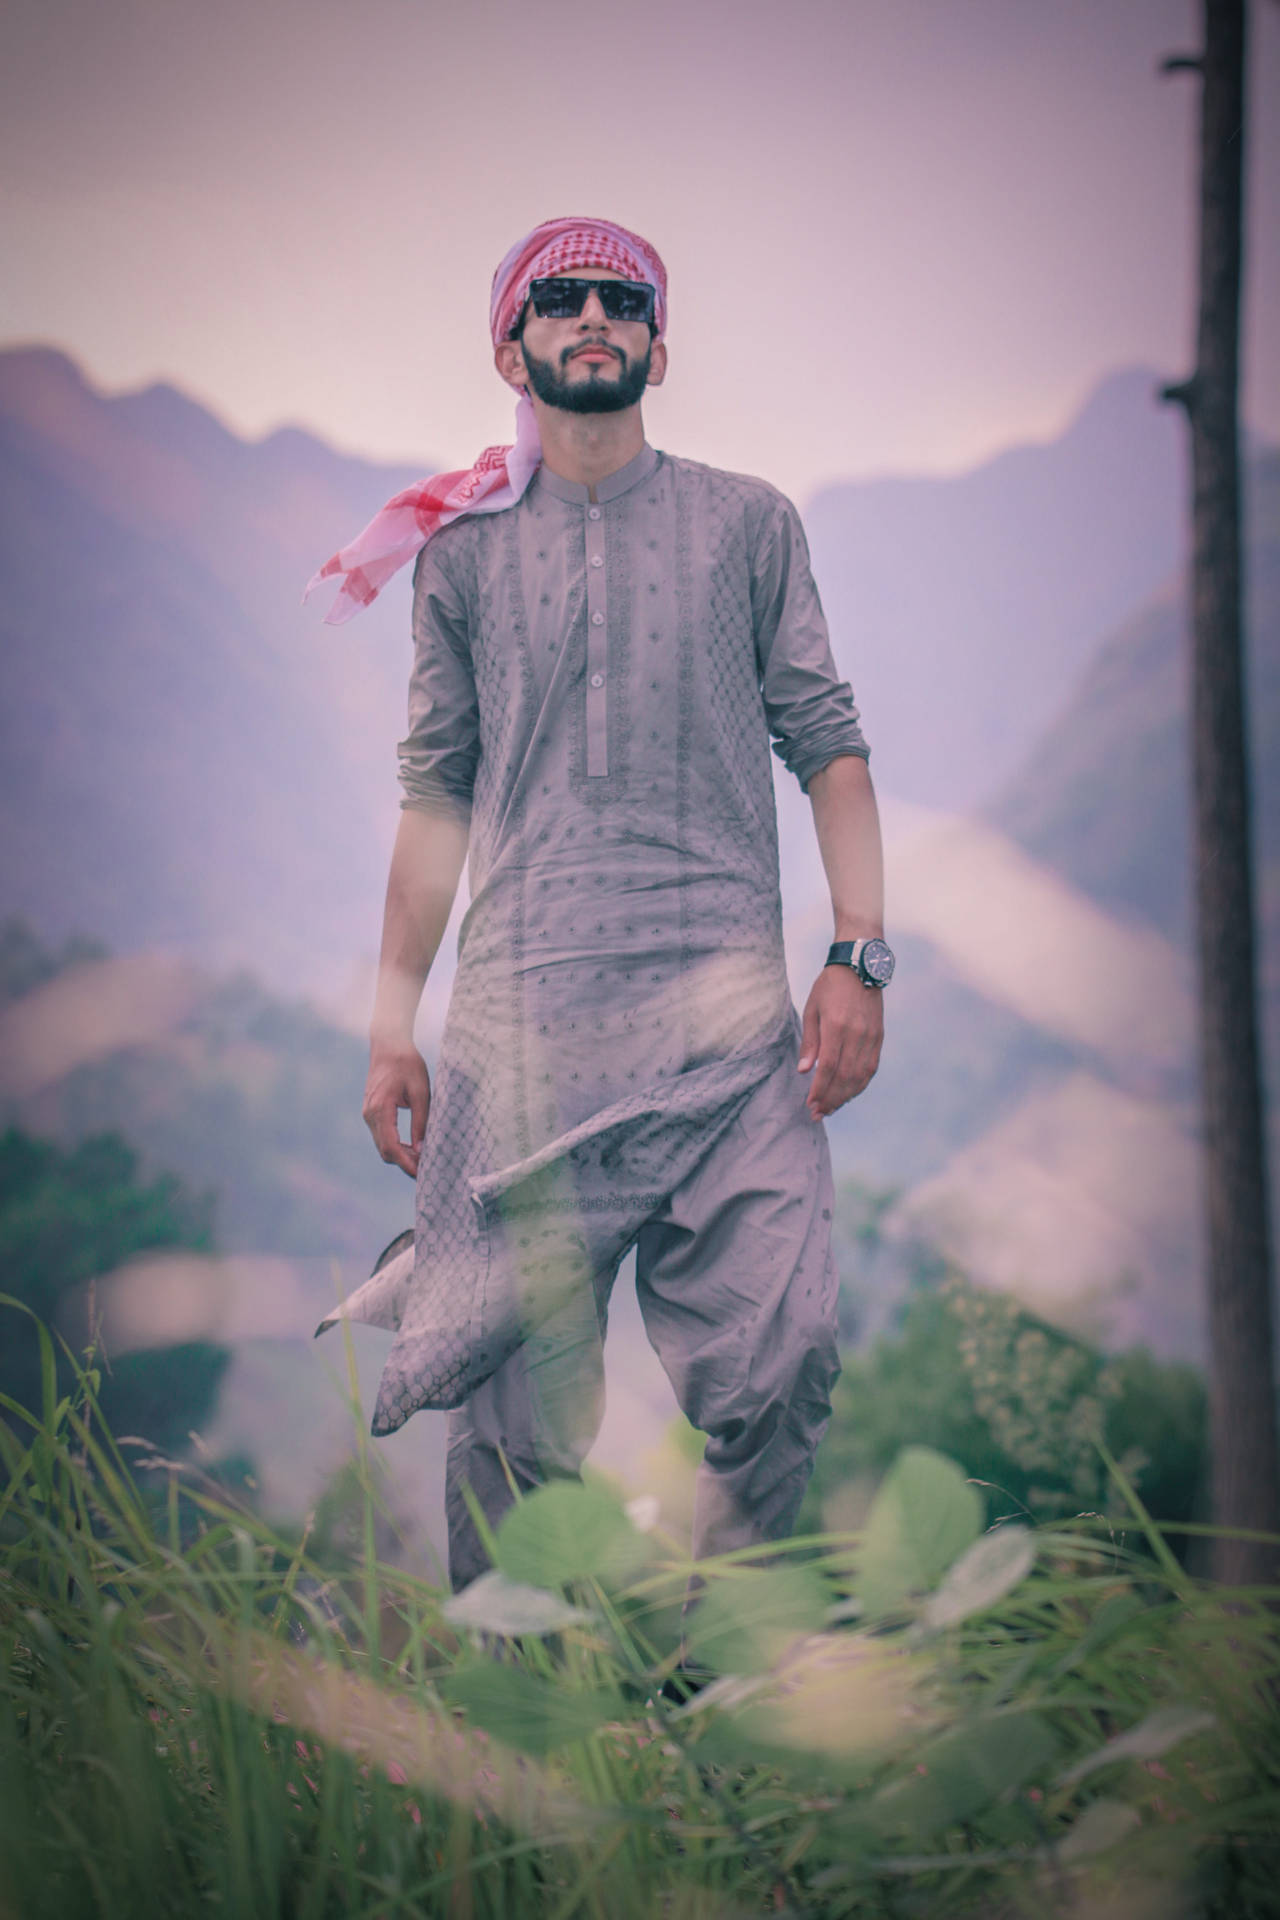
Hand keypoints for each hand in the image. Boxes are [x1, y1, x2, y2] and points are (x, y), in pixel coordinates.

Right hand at [363, 1042, 430, 1176]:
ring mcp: (368, 1114)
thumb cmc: (407, 1064)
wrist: (389, 1045)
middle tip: (428, 1170)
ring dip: (401, 1156)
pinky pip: (382, 1136)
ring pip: (383, 1145)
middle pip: (385, 1151)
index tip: (422, 1174)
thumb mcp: (420, 1092)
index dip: (407, 1164)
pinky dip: (396, 1145)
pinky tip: (413, 1147)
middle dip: (405, 1163)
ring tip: (423, 1160)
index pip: (391, 1147)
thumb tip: (422, 1149)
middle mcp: (370, 1115)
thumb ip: (421, 1121)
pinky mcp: (372, 1112)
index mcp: (380, 1110)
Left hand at [797, 967, 883, 1118]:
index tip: (810, 1104)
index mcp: (837, 1025)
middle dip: (831, 1099)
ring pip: (860, 1076)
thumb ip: (810, 1042)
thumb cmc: (829, 987)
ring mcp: (871, 1037)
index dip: (820, 1089)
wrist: (860, 967)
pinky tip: (848, 1094)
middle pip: (845, 1076)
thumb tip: (805, 1071)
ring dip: (845, 1096)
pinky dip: (859, 1085)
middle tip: (818, 1113)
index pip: (830, 1066)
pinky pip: (870, 1068)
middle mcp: (857, 1034)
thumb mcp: (812, 1010)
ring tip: (830, 1108)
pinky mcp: (879, 1037)